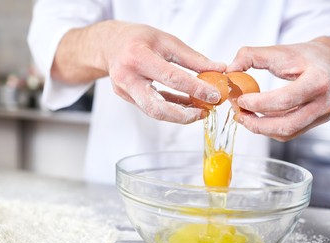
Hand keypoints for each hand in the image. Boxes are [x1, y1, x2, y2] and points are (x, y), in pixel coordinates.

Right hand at [52, 20, 225, 123]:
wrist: (111, 44)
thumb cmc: (139, 39)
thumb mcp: (167, 41)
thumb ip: (193, 59)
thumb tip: (218, 70)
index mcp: (138, 57)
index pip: (171, 78)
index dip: (195, 88)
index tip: (213, 95)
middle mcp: (127, 77)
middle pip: (157, 107)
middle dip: (184, 115)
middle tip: (204, 112)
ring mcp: (124, 91)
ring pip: (154, 112)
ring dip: (179, 115)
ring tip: (199, 111)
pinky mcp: (127, 98)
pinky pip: (152, 108)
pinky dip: (171, 109)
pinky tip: (186, 107)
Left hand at [227, 37, 329, 140]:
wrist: (328, 61)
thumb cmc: (303, 56)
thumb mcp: (277, 50)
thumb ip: (250, 56)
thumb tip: (230, 70)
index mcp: (318, 81)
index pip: (285, 100)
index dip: (259, 104)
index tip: (241, 100)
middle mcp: (324, 102)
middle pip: (287, 124)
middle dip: (257, 123)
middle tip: (239, 114)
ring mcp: (322, 115)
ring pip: (287, 133)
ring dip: (261, 128)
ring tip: (245, 116)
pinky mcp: (316, 122)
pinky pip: (290, 132)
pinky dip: (270, 128)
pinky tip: (258, 118)